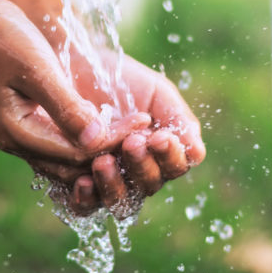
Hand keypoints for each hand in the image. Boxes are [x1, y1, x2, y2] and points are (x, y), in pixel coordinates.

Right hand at [0, 0, 149, 166]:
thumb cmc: (4, 39)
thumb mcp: (39, 70)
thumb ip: (67, 107)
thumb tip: (97, 139)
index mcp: (17, 133)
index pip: (77, 154)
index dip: (114, 141)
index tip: (143, 120)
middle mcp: (18, 142)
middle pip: (75, 166)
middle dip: (111, 152)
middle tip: (145, 131)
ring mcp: (22, 135)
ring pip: (71, 160)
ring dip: (103, 148)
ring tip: (135, 131)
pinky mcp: (30, 123)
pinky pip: (65, 144)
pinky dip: (90, 139)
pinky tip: (112, 124)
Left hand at [40, 51, 205, 214]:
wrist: (74, 66)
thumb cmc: (119, 79)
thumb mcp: (155, 93)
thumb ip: (178, 120)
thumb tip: (197, 154)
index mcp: (161, 150)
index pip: (175, 166)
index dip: (170, 156)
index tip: (159, 137)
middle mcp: (137, 170)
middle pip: (149, 185)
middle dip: (142, 166)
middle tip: (131, 142)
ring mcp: (107, 179)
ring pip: (120, 200)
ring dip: (115, 185)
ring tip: (103, 161)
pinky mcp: (75, 182)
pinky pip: (85, 206)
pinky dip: (87, 199)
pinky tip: (83, 181)